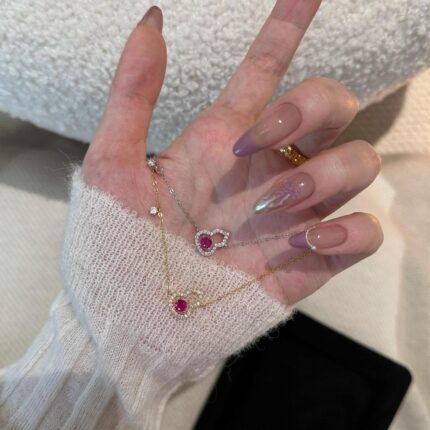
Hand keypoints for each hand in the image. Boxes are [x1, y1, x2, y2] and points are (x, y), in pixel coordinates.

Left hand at [82, 0, 382, 304]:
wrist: (128, 321)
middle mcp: (267, 169)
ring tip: (278, 200)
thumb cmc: (114, 247)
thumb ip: (132, 95)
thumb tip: (152, 21)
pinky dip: (351, 229)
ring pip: (358, 163)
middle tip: (262, 136)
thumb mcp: (111, 167)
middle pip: (334, 107)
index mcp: (224, 141)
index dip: (289, 26)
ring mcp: (292, 215)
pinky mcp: (308, 262)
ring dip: (329, 171)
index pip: (268, 70)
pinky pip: (364, 232)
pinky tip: (308, 240)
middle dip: (312, 105)